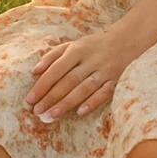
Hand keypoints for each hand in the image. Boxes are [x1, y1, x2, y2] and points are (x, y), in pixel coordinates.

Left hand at [25, 29, 139, 122]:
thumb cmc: (93, 46)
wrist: (126, 41)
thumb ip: (53, 55)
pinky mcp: (116, 81)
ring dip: (66, 103)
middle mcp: (90, 60)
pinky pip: (104, 93)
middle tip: (37, 112)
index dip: (43, 84)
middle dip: (51, 97)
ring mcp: (103, 71)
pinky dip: (92, 102)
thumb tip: (34, 71)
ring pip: (83, 89)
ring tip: (51, 116)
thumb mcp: (73, 45)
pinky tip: (80, 113)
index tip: (30, 99)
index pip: (56, 68)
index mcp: (77, 49)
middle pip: (68, 81)